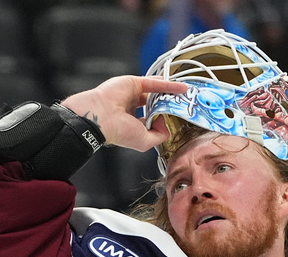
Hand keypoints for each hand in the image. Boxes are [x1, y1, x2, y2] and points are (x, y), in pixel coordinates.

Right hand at [60, 76, 188, 151]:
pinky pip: (155, 83)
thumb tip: (165, 123)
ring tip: (186, 96)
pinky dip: (169, 85)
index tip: (174, 121)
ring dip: (171, 93)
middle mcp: (132, 108)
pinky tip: (182, 88)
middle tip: (184, 106)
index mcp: (131, 124)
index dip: (162, 121)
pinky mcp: (134, 83)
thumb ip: (159, 136)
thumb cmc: (117, 131)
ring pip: (156, 92)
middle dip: (168, 105)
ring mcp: (133, 95)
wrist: (101, 117)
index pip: (150, 120)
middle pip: (155, 104)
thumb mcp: (144, 142)